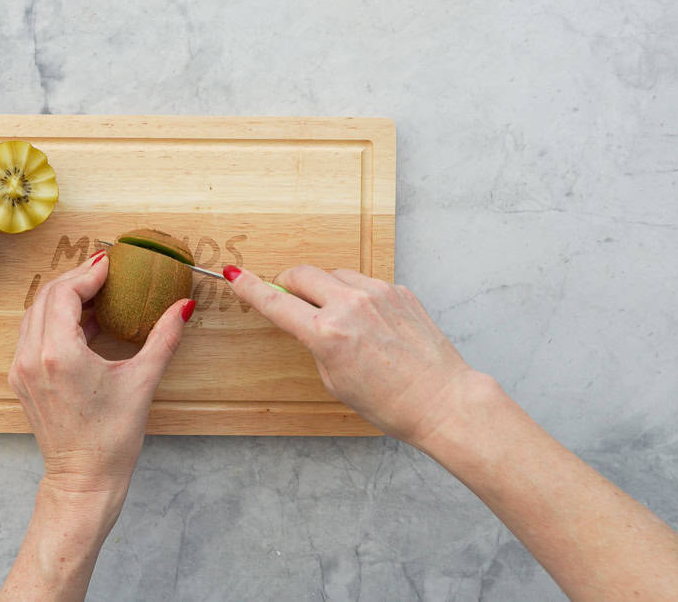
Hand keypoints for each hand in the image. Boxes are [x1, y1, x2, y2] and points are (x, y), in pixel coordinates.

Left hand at [9, 251, 193, 499]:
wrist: (84, 479)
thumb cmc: (112, 438)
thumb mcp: (142, 381)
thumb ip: (164, 337)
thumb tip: (184, 306)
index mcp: (59, 354)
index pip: (65, 293)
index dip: (88, 273)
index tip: (111, 265)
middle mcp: (32, 357)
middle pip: (45, 297)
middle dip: (75, 279)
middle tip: (104, 272)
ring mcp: (21, 369)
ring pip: (33, 314)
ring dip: (62, 298)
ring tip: (94, 292)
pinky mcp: (22, 379)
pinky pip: (31, 334)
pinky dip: (53, 319)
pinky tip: (82, 321)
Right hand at [225, 265, 481, 444]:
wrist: (441, 400)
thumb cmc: (389, 403)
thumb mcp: (335, 380)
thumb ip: (316, 344)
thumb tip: (308, 322)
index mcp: (328, 334)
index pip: (277, 303)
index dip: (252, 288)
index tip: (236, 275)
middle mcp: (351, 306)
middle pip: (303, 274)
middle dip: (290, 283)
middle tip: (290, 296)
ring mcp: (378, 294)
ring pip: (335, 275)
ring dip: (326, 288)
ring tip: (339, 318)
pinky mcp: (399, 291)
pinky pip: (365, 283)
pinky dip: (357, 296)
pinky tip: (370, 322)